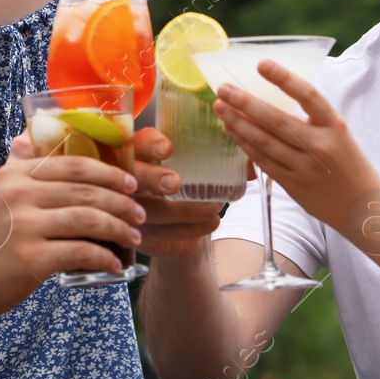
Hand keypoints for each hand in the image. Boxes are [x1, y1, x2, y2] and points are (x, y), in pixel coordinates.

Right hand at [0, 137, 144, 305]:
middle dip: (122, 202)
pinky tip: (114, 264)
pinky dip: (104, 257)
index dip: (109, 173)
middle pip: (87, 191)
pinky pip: (82, 252)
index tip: (131, 184)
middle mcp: (20, 194)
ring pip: (89, 219)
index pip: (74, 165)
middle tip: (140, 213)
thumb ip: (20, 172)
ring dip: (119, 229)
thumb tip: (38, 143)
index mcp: (15, 174)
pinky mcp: (31, 258)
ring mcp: (25, 226)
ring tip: (134, 237)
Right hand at [130, 127, 222, 259]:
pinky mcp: (138, 236)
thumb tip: (252, 165)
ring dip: (181, 210)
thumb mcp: (200, 171)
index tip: (168, 148)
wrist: (183, 233)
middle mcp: (128, 179)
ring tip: (213, 209)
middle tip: (175, 182)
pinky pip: (158, 234)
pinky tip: (211, 223)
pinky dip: (187, 230)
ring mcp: (129, 209)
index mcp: (141, 153)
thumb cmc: (190, 191)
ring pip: (147, 209)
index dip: (148, 144)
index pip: (136, 141)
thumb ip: (221, 160)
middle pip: (130, 174)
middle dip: (152, 177)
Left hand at [212, 61, 379, 231]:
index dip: (284, 78)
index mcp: (334, 126)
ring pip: (264, 141)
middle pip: (276, 120)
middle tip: (223, 89)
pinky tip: (232, 131)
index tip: (262, 64)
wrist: (361, 204)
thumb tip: (270, 97)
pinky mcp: (293, 185)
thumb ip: (311, 118)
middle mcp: (320, 145)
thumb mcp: (337, 133)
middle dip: (245, 102)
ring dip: (238, 123)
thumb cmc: (346, 162)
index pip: (308, 95)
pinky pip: (263, 161)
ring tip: (221, 107)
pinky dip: (245, 144)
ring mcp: (305, 167)